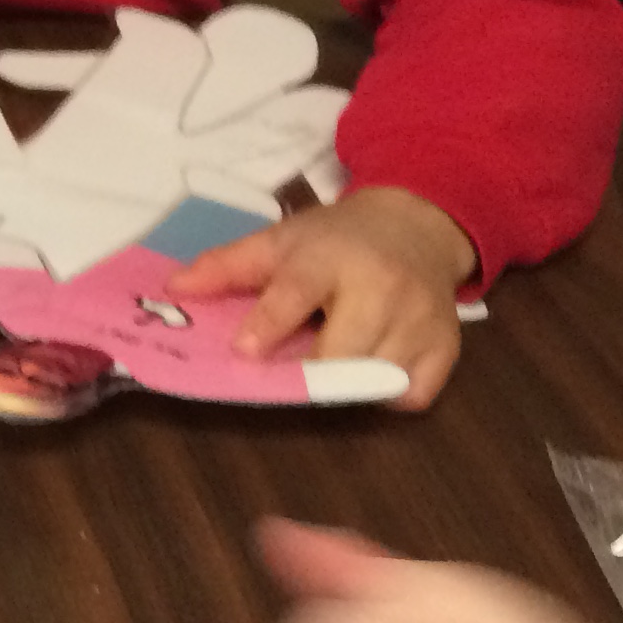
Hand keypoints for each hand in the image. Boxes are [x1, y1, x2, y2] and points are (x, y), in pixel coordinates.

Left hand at [168, 187, 472, 408]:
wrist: (416, 227)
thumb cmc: (336, 239)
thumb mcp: (280, 240)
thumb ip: (226, 266)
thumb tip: (174, 291)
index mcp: (331, 255)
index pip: (296, 293)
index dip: (268, 325)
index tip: (242, 352)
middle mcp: (382, 287)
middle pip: (342, 351)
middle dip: (308, 370)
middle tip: (285, 372)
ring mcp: (421, 319)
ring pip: (375, 379)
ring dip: (345, 384)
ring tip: (327, 362)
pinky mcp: (447, 347)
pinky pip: (411, 395)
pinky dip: (387, 394)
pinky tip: (369, 369)